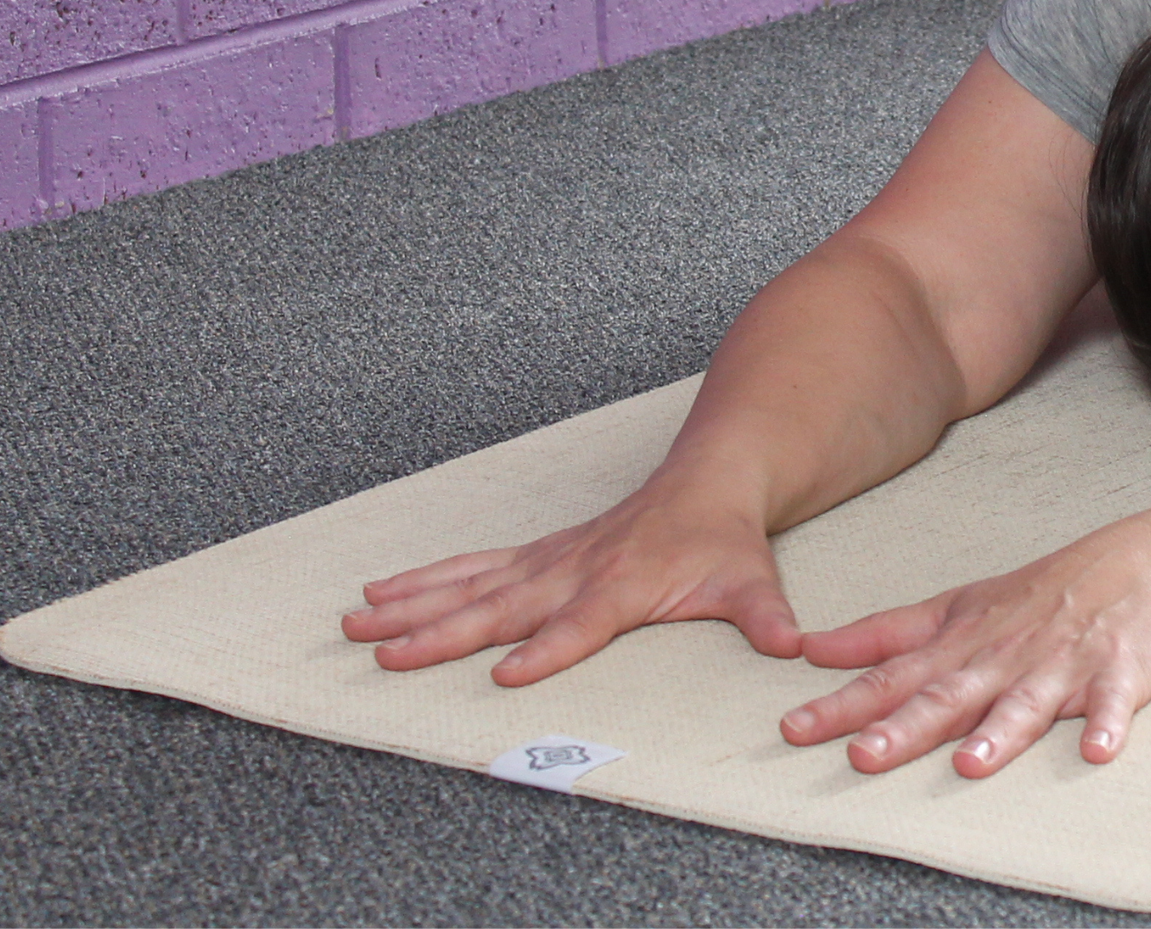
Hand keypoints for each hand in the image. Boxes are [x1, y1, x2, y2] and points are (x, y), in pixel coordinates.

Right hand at [341, 478, 800, 682]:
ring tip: (356, 622)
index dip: (547, 648)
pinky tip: (380, 592)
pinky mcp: (539, 554)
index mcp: (624, 584)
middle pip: (503, 605)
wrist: (712, 478)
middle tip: (386, 652)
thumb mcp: (754, 581)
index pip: (580, 623)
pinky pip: (473, 567)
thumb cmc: (727, 541)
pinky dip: (424, 579)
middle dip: (443, 631)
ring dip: (413, 603)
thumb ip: (766, 617)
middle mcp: (577, 569)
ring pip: (472, 582)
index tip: (506, 672)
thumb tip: (794, 645)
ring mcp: (552, 559)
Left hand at [780, 525, 1150, 777]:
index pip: (891, 678)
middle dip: (906, 728)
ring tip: (971, 766)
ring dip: (999, 735)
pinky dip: (1106, 724)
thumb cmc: (1037, 594)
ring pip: (1024, 704)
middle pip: (949, 697)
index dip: (843, 704)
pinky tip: (1096, 750)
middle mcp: (1002, 657)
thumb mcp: (954, 608)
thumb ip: (883, 635)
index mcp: (960, 645)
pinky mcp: (1118, 672)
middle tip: (864, 756)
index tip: (793, 728)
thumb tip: (811, 650)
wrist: (1136, 566)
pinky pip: (1111, 703)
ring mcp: (1060, 664)